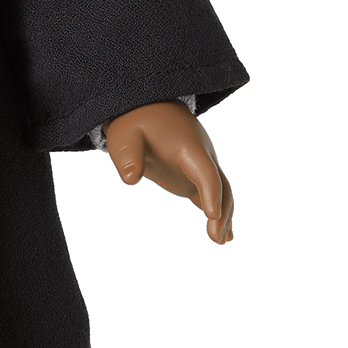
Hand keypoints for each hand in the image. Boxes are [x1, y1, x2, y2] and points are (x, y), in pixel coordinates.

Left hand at [102, 101, 234, 244]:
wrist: (147, 107)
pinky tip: (222, 236)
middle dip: (222, 210)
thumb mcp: (124, 135)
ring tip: (221, 241)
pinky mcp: (194, 174)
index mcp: (188, 146)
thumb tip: (130, 179)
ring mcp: (201, 165)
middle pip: (220, 184)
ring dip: (223, 215)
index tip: (212, 214)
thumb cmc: (135, 123)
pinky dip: (218, 212)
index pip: (205, 171)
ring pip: (221, 190)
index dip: (210, 192)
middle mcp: (202, 156)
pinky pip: (212, 193)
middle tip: (216, 237)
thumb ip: (127, 156)